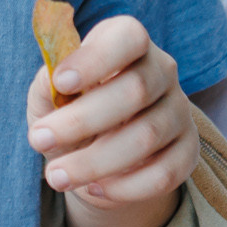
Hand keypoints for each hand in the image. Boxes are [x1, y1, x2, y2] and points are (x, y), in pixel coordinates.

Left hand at [26, 15, 197, 214]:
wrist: (97, 152)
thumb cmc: (69, 110)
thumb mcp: (49, 95)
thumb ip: (46, 86)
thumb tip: (51, 83)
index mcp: (128, 41)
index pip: (128, 37)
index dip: (96, 58)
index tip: (61, 82)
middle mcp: (162, 70)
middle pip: (136, 90)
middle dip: (81, 120)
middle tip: (38, 140)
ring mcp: (180, 110)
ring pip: (147, 137)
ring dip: (95, 162)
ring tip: (56, 176)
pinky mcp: (188, 150)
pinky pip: (165, 174)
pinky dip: (125, 187)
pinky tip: (93, 188)